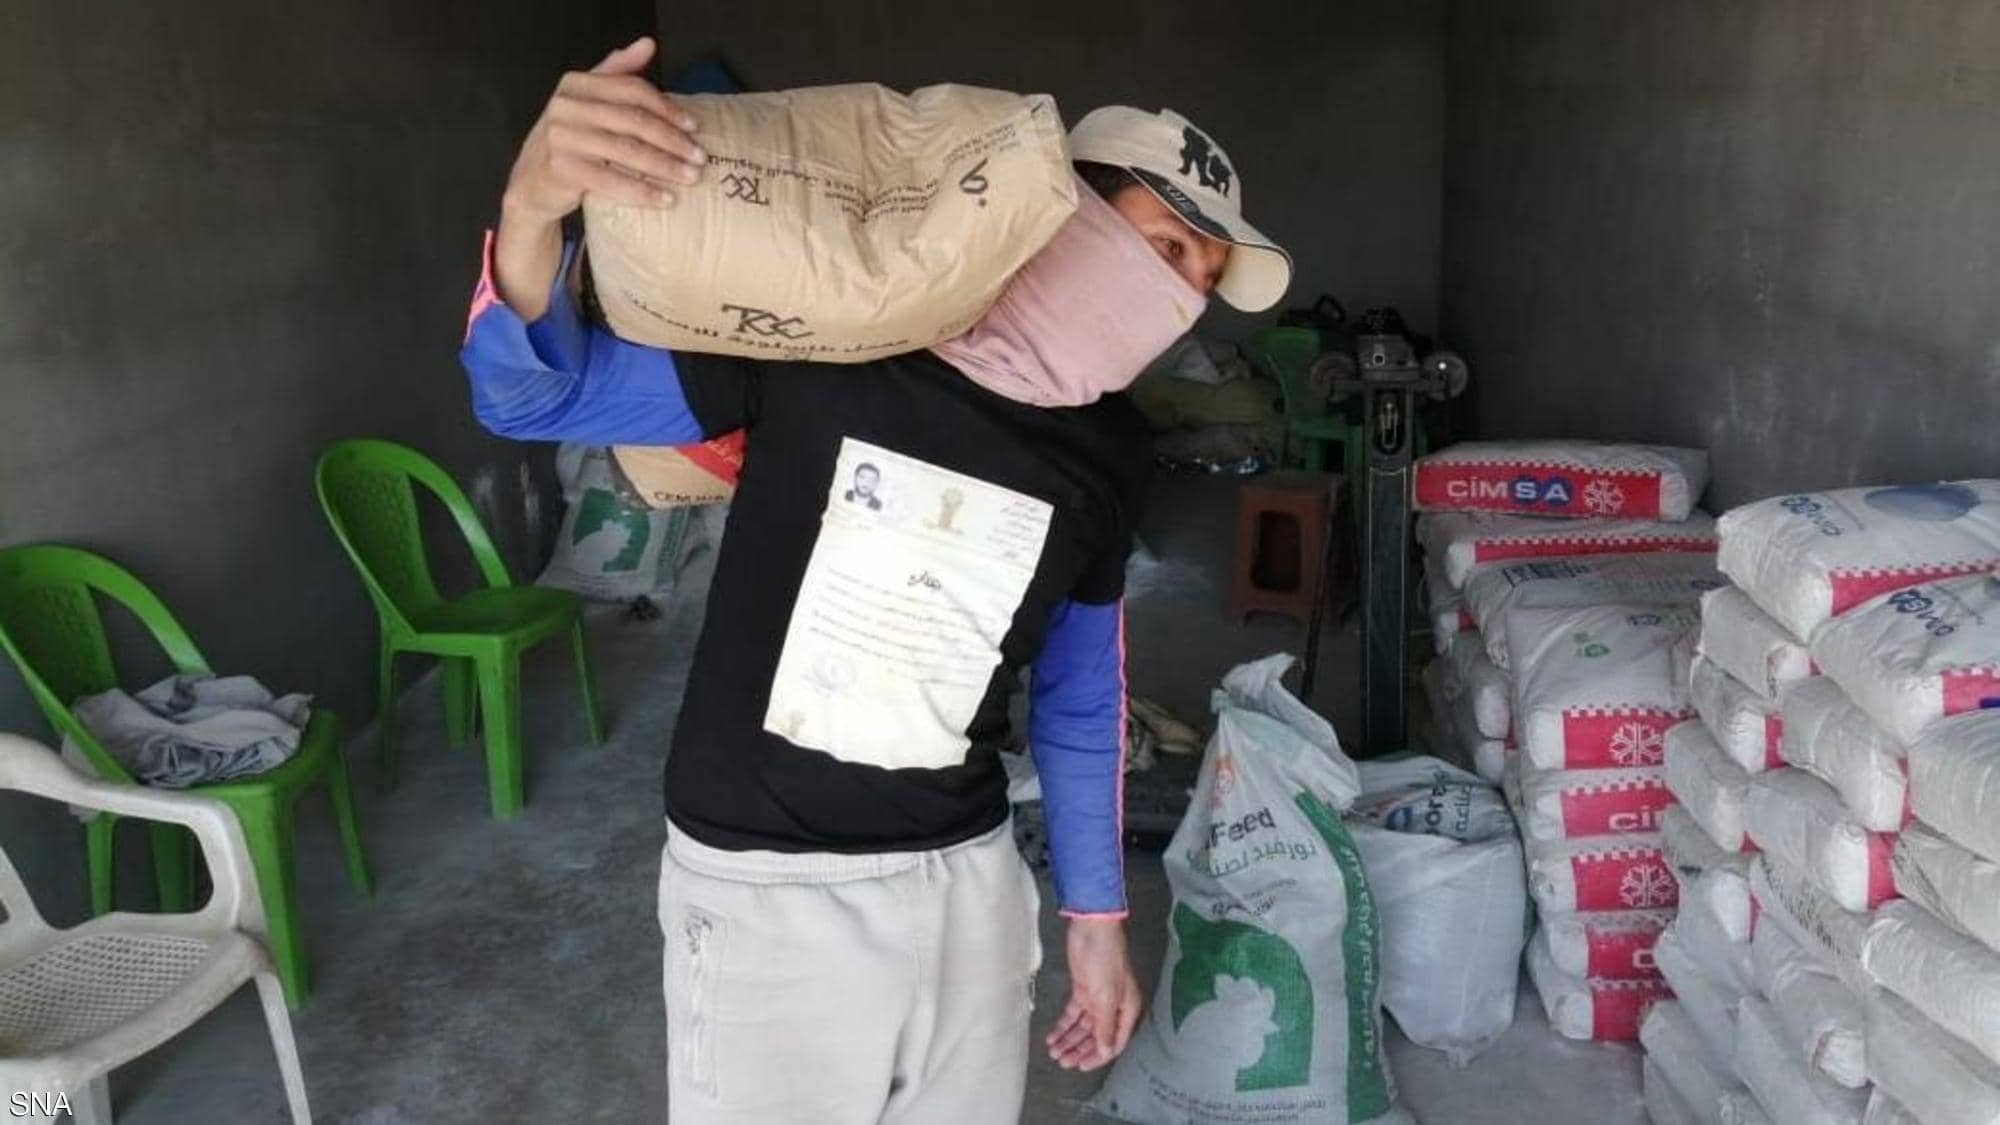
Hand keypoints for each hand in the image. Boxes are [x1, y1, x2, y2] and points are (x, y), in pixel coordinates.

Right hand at [493, 37, 705, 316]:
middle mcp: (566, 106)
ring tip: (690, 177)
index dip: (666, 108)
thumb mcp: (588, 101)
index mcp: (576, 84)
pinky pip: (611, 181)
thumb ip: (616, 72)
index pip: (632, 90)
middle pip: (633, 121)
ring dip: (664, 167)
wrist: (532, 181)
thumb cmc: (570, 140)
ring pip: (626, 151)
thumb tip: (647, 44)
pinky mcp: (562, 169)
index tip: (693, 126)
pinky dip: (642, 192)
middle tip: (699, 157)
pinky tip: (666, 199)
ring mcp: (562, 137)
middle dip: (672, 140)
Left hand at [1045, 916, 1143, 1070]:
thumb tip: (1105, 1050)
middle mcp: (1113, 1006)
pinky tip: (1053, 1035)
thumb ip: (1106, 1026)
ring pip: (1083, 1027)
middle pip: (1096, 1036)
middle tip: (1063, 1061)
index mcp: (1127, 1009)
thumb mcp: (1107, 998)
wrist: (1092, 929)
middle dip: (1080, 1050)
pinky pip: (1072, 1014)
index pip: (1114, 1041)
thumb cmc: (1106, 958)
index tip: (1081, 1066)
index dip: (1098, 1056)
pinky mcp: (1081, 989)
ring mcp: (1096, 998)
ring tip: (1055, 1052)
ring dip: (1069, 1040)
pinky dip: (1063, 1025)